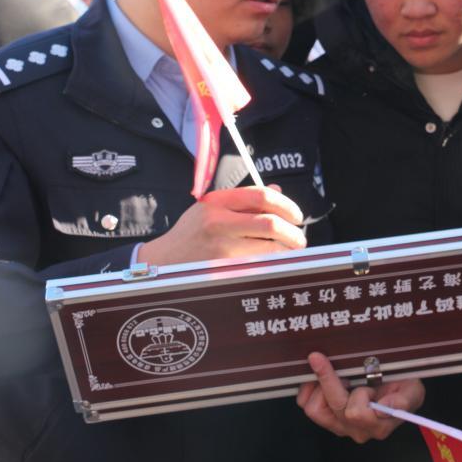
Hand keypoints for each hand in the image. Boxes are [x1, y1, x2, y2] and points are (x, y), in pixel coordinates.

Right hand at [139, 184, 304, 264]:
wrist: (162, 262)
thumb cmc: (191, 234)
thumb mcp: (210, 209)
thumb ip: (242, 200)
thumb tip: (277, 190)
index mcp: (216, 202)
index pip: (261, 196)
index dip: (287, 204)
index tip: (296, 215)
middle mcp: (218, 223)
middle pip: (271, 223)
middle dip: (293, 232)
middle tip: (299, 238)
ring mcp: (220, 249)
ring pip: (269, 248)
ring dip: (287, 251)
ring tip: (291, 252)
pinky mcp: (222, 271)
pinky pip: (259, 267)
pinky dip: (273, 265)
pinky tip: (276, 264)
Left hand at [296, 352, 424, 443]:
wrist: (397, 389)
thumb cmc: (403, 387)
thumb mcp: (413, 390)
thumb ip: (404, 400)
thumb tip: (386, 408)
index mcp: (378, 425)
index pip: (358, 413)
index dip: (355, 393)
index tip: (350, 375)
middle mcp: (357, 429)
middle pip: (334, 406)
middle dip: (330, 379)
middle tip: (324, 358)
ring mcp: (339, 426)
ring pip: (316, 410)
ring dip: (321, 388)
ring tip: (332, 373)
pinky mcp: (326, 418)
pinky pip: (306, 406)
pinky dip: (309, 390)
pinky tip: (319, 378)